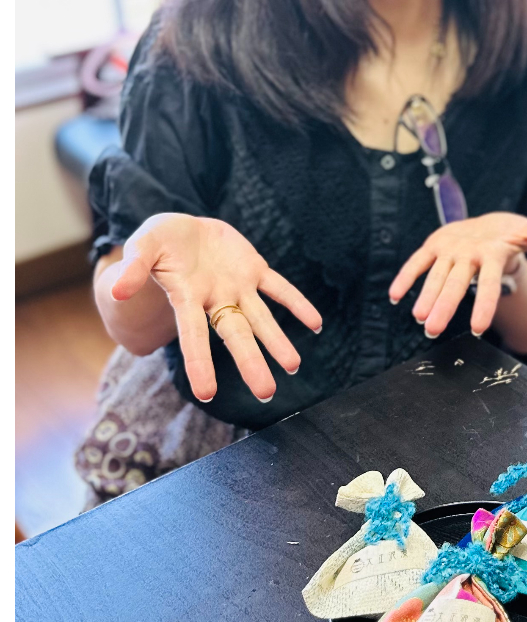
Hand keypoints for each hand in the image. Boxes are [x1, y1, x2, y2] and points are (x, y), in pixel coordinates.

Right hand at [110, 213, 322, 402]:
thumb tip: (115, 290)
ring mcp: (237, 286)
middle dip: (251, 363)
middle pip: (236, 335)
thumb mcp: (142, 247)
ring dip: (278, 341)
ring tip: (294, 367)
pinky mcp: (254, 269)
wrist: (183, 227)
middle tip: (267, 393)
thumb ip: (133, 268)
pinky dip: (298, 303)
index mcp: (186, 297)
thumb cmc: (158, 242)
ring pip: (261, 318)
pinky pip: (280, 288)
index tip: (206, 394)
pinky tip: (316, 324)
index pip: (193, 336)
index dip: (199, 363)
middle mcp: (215, 299)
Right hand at [389, 212, 526, 337]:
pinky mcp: (434, 245)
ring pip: (435, 275)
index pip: (489, 283)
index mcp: (493, 252)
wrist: (490, 221)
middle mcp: (469, 251)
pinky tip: (395, 297)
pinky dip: (406, 277)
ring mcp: (450, 248)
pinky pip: (417, 262)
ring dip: (425, 297)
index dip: (484, 305)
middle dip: (445, 306)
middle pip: (457, 283)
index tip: (478, 330)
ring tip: (420, 320)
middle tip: (434, 330)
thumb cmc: (511, 236)